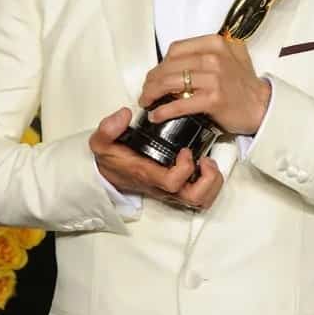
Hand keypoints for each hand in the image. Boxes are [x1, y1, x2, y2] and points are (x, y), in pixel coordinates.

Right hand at [89, 107, 223, 210]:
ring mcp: (171, 191)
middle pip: (194, 198)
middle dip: (208, 179)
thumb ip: (108, 128)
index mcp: (148, 175)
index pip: (172, 183)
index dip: (184, 168)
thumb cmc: (111, 160)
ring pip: (201, 200)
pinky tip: (203, 166)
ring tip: (207, 162)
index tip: (185, 150)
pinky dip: (209, 184)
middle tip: (204, 159)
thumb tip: (124, 114)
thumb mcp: (101, 142)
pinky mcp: (176, 190)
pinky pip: (200, 196)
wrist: (108, 175)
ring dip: (212, 182)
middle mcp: (163, 187)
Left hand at [139, 35, 270, 134]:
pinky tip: (157, 115)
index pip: (176, 49)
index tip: (154, 74)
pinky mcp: (213, 99)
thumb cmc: (244, 84)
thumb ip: (205, 52)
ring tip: (147, 101)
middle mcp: (214, 57)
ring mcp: (214, 78)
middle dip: (151, 80)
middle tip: (146, 90)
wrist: (262, 106)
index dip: (160, 63)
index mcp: (215, 43)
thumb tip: (175, 60)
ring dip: (152, 93)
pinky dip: (164, 110)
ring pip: (170, 83)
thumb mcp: (230, 55)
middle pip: (169, 66)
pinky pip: (180, 104)